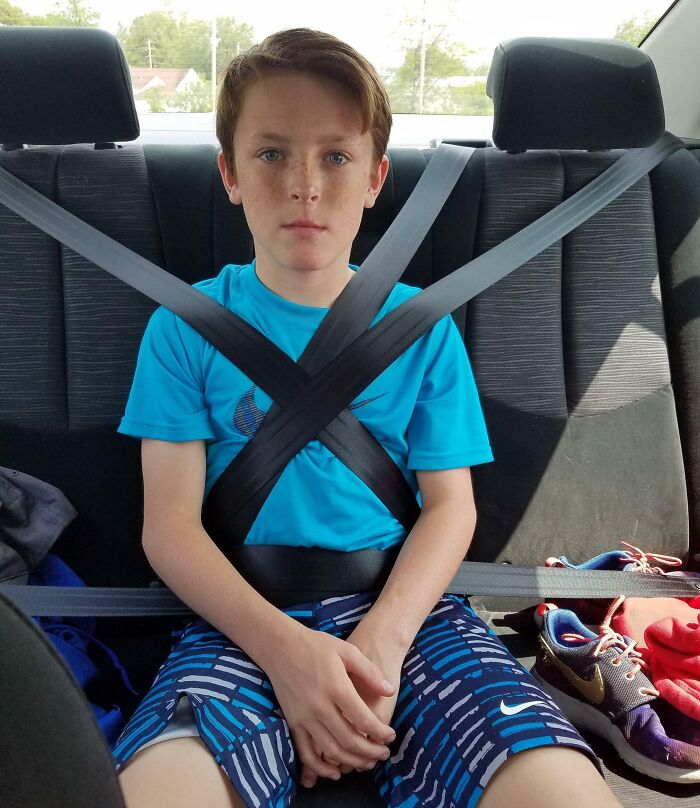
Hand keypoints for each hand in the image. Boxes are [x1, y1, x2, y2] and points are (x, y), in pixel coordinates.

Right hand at [263, 624, 396, 786]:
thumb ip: (369, 672)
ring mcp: (304, 717)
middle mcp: (320, 706)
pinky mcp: (293, 723)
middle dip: (371, 752)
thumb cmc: (316, 646)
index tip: (391, 736)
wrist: (280, 646)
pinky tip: (335, 772)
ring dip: (352, 762)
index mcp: (337, 687)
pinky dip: (321, 768)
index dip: (381, 733)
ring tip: (367, 762)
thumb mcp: (347, 651)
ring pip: (331, 751)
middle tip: (384, 753)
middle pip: (349, 741)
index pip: (364, 720)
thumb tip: (389, 691)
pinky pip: (306, 753)